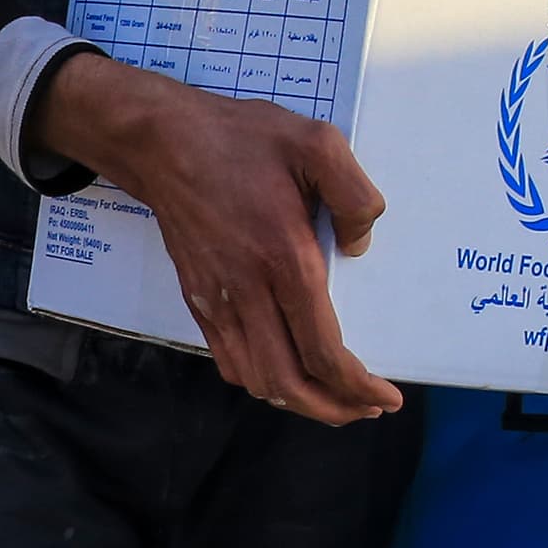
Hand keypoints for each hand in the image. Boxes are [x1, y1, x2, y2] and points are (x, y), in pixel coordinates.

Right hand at [37, 54, 402, 424]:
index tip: (384, 396)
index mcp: (285, 259)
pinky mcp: (199, 298)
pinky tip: (282, 371)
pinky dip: (259, 380)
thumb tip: (359, 246)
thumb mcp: (317, 143)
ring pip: (256, 379)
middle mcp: (249, 292)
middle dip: (332, 408)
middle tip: (364, 408)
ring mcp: (218, 300)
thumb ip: (355, 195)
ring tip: (330, 397)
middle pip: (289, 382)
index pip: (322, 350)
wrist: (163, 143)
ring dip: (297, 400)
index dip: (357, 386)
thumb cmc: (241, 139)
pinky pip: (228, 360)